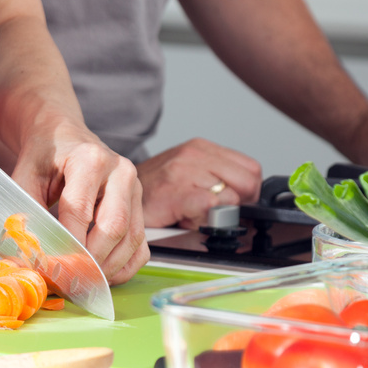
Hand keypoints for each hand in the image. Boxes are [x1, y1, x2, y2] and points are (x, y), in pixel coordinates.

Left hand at [10, 122, 148, 285]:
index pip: (79, 211)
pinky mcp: (140, 205)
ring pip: (131, 239)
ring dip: (109, 268)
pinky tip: (104, 274)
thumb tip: (27, 252)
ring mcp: (135, 189)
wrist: (65, 137)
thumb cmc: (46, 155)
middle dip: (91, 261)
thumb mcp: (26, 175)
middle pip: (113, 227)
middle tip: (69, 281)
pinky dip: (125, 266)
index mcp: (90, 159)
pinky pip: (141, 245)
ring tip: (84, 282)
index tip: (52, 268)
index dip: (66, 244)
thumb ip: (25, 210)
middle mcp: (120, 172)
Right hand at [136, 138, 261, 229]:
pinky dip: (206, 219)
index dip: (248, 192)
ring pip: (231, 197)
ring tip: (194, 214)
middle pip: (247, 181)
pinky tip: (187, 218)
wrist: (116, 195)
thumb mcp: (189, 176)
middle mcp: (194, 154)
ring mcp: (183, 171)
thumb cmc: (154, 192)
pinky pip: (212, 206)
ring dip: (217, 214)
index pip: (250, 168)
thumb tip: (247, 204)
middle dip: (239, 204)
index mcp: (201, 148)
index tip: (234, 204)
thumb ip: (217, 181)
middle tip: (217, 213)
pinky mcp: (175, 191)